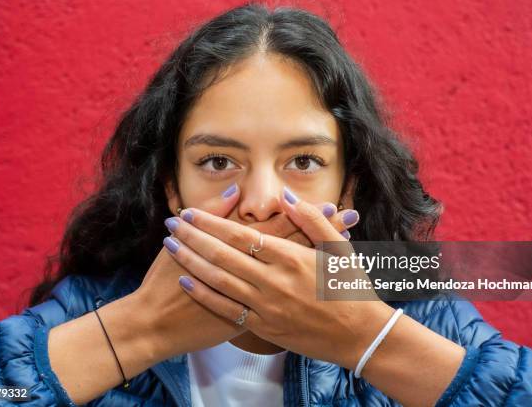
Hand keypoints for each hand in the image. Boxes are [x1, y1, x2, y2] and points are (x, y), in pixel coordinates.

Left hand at [162, 185, 392, 370]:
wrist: (361, 336)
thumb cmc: (351, 288)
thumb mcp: (338, 248)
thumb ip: (311, 219)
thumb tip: (285, 196)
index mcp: (292, 258)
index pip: (241, 235)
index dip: (211, 222)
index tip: (191, 211)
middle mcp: (274, 282)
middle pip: (223, 255)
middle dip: (193, 237)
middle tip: (171, 223)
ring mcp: (267, 307)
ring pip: (219, 281)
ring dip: (191, 262)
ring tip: (170, 246)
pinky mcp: (263, 328)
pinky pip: (226, 310)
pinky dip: (204, 295)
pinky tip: (186, 282)